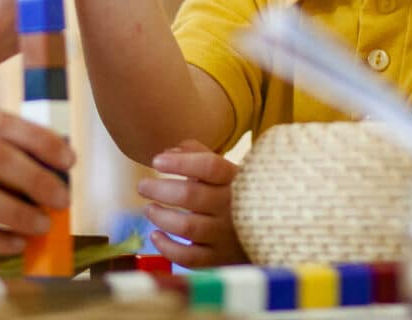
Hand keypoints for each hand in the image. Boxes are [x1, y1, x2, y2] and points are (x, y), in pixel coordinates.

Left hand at [137, 140, 246, 267]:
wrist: (269, 234)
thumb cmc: (237, 196)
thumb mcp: (226, 171)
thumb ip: (198, 155)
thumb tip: (168, 152)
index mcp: (236, 180)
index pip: (209, 166)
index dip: (180, 162)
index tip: (157, 161)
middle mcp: (232, 207)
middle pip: (191, 195)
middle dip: (160, 190)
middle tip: (142, 186)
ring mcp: (226, 235)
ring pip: (187, 227)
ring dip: (161, 217)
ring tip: (149, 209)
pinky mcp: (220, 259)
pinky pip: (189, 257)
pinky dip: (167, 247)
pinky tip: (156, 235)